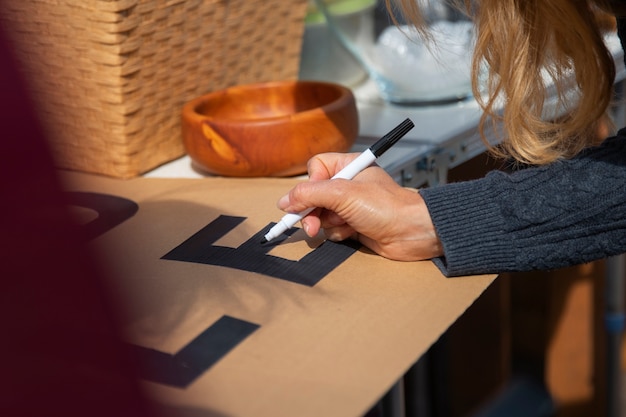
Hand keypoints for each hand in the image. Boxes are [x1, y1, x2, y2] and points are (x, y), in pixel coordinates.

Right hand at [277, 152, 442, 260]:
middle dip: (311, 211)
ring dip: (326, 223)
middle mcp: (348, 184)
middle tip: (310, 225)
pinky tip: (353, 232)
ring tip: (343, 226)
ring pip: (320, 214)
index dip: (309, 184)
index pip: (315, 168)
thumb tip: (285, 201)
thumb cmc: (387, 207)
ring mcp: (351, 206)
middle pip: (313, 194)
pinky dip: (337, 233)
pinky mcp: (353, 225)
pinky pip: (331, 229)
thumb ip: (310, 194)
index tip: (307, 199)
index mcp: (349, 166)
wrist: (412, 232)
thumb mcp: (343, 193)